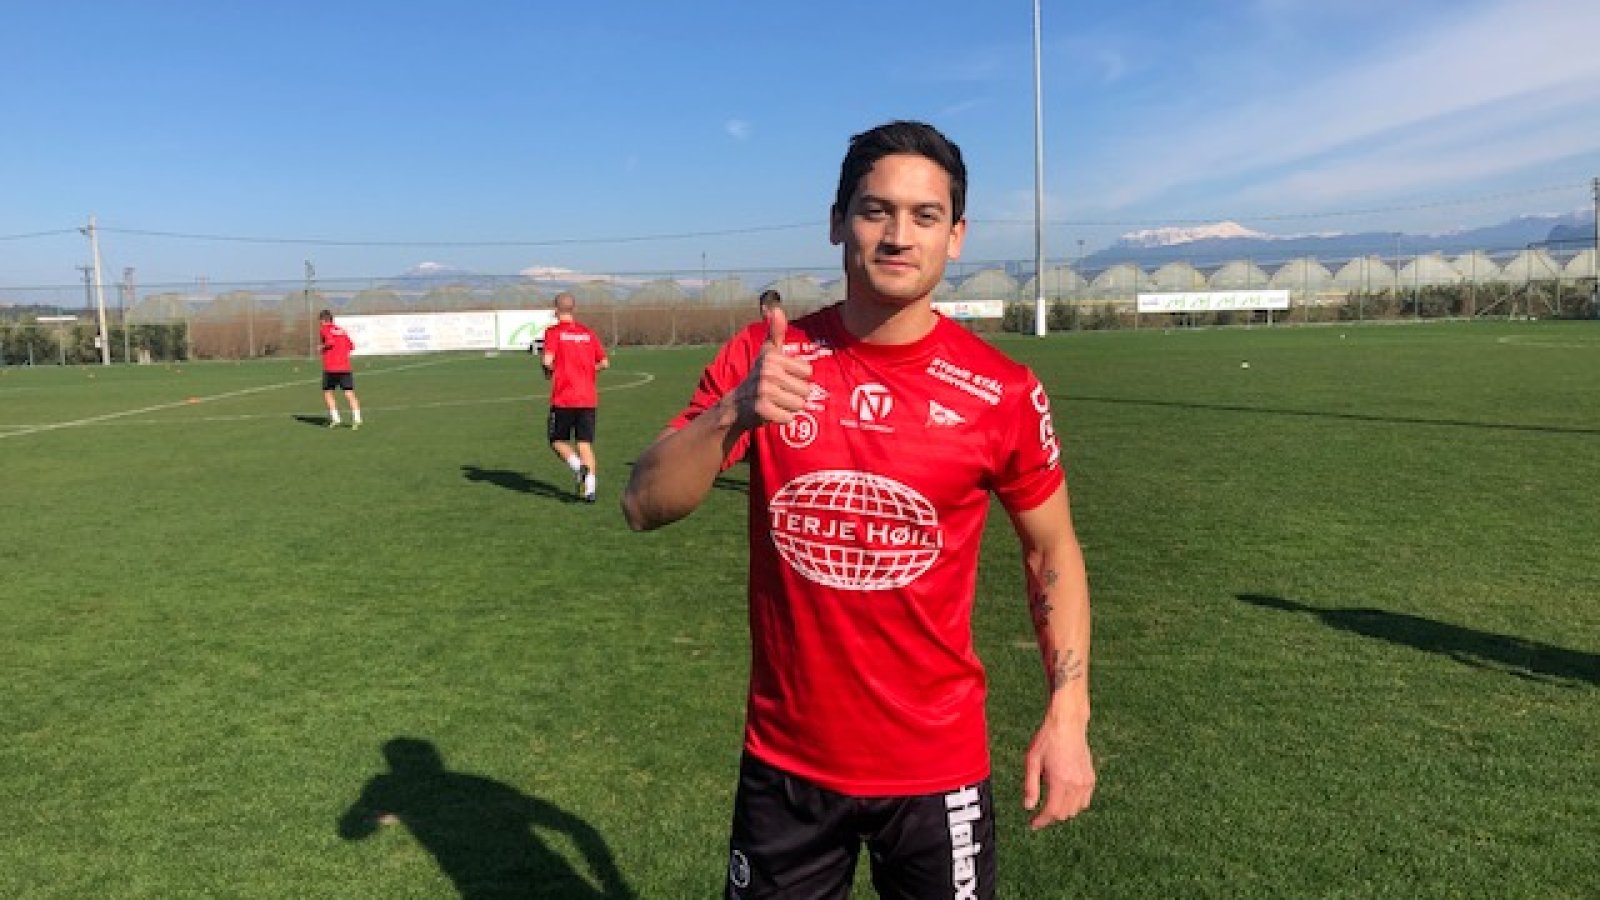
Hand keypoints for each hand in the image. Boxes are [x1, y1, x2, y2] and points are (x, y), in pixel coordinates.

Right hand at [731, 305, 810, 429]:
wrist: (736, 404)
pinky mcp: (762, 409)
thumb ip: (776, 332)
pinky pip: (789, 418)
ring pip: (799, 405)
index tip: (783, 378)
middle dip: (795, 395)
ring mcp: (764, 391)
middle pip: (806, 390)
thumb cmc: (758, 376)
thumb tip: (776, 309)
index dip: (798, 378)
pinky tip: (771, 412)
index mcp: (772, 357)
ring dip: (790, 407)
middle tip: (779, 393)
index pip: (808, 372)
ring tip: (776, 402)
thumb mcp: (767, 353)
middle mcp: (768, 372)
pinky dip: (782, 418)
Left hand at [1022, 715, 1095, 829]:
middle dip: (1050, 817)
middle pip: (1064, 813)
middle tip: (1039, 814)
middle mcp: (1076, 784)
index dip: (1041, 821)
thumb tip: (1028, 807)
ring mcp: (1086, 782)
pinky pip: (1085, 801)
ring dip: (1063, 811)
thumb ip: (1030, 786)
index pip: (1052, 811)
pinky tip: (1065, 797)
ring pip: (1076, 810)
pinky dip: (1075, 805)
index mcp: (1060, 780)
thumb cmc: (1047, 740)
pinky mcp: (1091, 778)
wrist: (1068, 724)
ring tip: (1051, 805)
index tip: (1033, 825)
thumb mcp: (1032, 761)